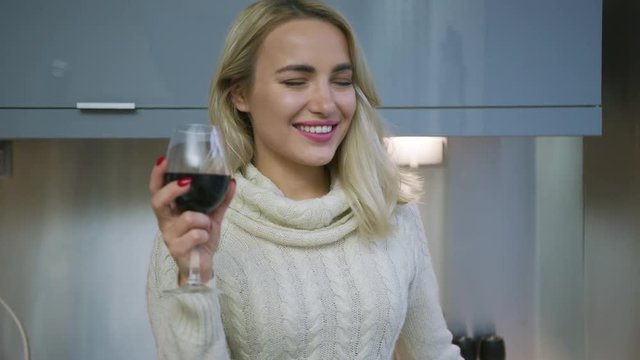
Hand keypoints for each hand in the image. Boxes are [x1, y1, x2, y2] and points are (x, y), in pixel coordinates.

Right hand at [149, 156, 235, 285]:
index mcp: (170, 211)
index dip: (157, 175)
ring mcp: (169, 236)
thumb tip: (232, 181)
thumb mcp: (212, 217)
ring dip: (204, 220)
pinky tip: (205, 239)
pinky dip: (206, 234)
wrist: (202, 267)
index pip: (156, 190)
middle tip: (188, 182)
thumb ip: (220, 200)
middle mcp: (165, 222)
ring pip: (187, 218)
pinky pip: (195, 235)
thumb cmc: (201, 240)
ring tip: (207, 227)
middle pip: (158, 201)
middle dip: (173, 189)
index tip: (164, 160)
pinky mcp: (177, 250)